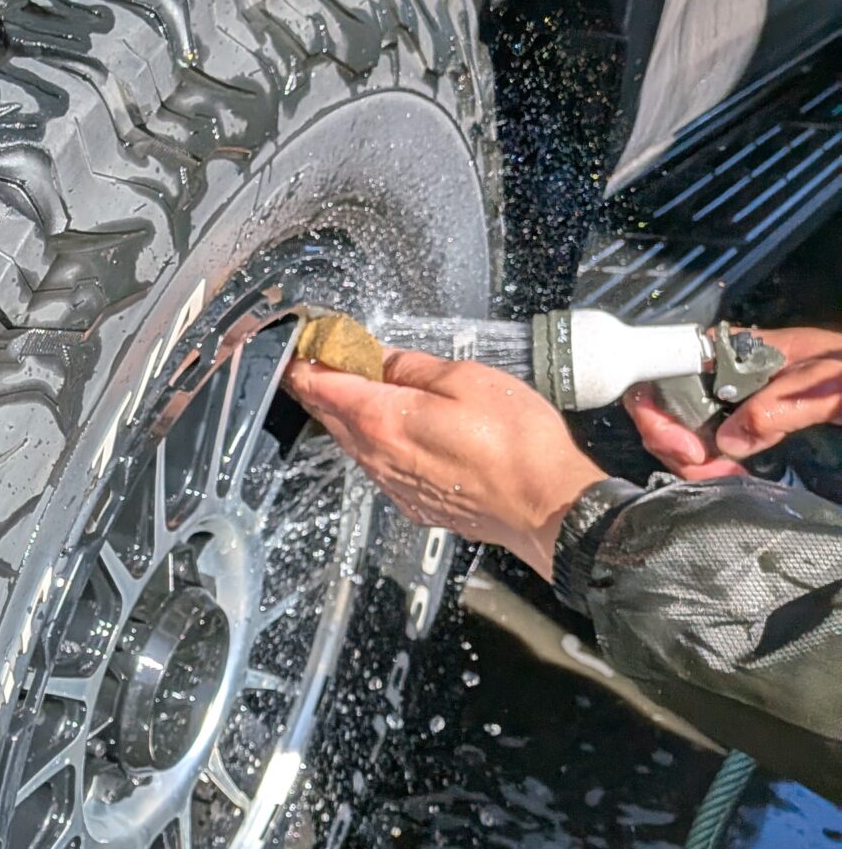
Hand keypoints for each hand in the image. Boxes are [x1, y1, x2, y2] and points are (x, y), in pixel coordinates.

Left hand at [284, 348, 607, 579]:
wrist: (544, 505)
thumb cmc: (516, 443)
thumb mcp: (466, 380)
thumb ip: (412, 367)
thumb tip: (377, 357)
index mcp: (382, 420)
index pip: (320, 387)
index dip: (305, 361)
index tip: (303, 343)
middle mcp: (376, 456)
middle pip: (328, 415)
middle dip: (316, 384)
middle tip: (316, 359)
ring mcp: (391, 483)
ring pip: (349, 441)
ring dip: (342, 412)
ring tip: (347, 384)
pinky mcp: (410, 500)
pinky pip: (375, 463)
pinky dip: (368, 438)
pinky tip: (384, 425)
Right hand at [628, 326, 841, 478]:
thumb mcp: (831, 386)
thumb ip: (781, 406)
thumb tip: (728, 440)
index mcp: (747, 349)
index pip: (672, 363)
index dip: (660, 406)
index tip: (687, 447)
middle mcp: (731, 371)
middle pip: (666, 401)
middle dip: (672, 441)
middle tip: (705, 471)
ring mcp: (737, 399)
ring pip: (681, 426)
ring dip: (688, 459)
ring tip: (720, 478)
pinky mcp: (748, 423)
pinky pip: (706, 442)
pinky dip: (706, 464)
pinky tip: (728, 476)